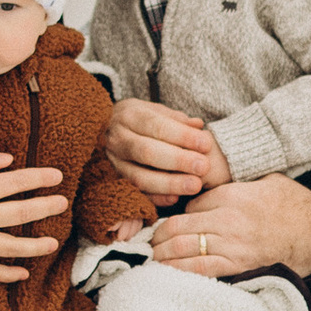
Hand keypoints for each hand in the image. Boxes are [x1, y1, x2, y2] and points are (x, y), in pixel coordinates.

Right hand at [0, 146, 66, 281]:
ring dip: (37, 246)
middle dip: (47, 207)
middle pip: (22, 212)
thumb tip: (10, 159)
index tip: (58, 177)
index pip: (18, 181)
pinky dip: (8, 274)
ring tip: (53, 243)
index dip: (41, 178)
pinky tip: (23, 273)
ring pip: (13, 246)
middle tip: (62, 204)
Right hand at [106, 96, 229, 204]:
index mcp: (129, 115)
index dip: (182, 136)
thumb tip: (198, 125)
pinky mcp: (113, 182)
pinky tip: (175, 199)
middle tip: (203, 166)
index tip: (205, 144)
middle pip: (146, 151)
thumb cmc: (139, 120)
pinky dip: (155, 198)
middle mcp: (117, 139)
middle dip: (178, 160)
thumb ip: (176, 119)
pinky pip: (134, 194)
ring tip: (195, 186)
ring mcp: (113, 163)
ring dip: (169, 183)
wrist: (104, 129)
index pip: (156, 125)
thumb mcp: (155, 111)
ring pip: (139, 177)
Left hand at [151, 176, 310, 278]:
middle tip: (150, 242)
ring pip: (184, 249)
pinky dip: (179, 272)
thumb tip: (216, 190)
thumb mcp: (266, 181)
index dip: (180, 213)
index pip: (192, 205)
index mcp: (233, 195)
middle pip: (179, 227)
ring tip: (151, 258)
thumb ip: (238, 184)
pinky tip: (166, 274)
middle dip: (160, 236)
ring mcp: (232, 245)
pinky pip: (200, 270)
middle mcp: (228, 219)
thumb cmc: (296, 205)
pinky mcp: (239, 266)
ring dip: (162, 255)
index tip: (175, 222)